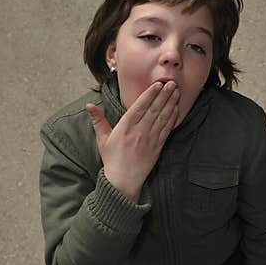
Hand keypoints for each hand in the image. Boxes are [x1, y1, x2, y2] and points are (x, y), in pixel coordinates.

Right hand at [85, 81, 179, 201]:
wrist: (123, 181)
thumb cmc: (112, 159)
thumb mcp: (102, 139)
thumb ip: (98, 120)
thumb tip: (89, 105)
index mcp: (125, 127)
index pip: (139, 107)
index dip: (149, 95)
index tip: (157, 85)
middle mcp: (139, 131)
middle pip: (154, 109)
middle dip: (164, 95)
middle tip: (172, 83)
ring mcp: (150, 139)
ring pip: (162, 117)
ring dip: (170, 103)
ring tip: (176, 91)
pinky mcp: (158, 147)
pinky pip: (167, 129)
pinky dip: (172, 118)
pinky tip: (176, 109)